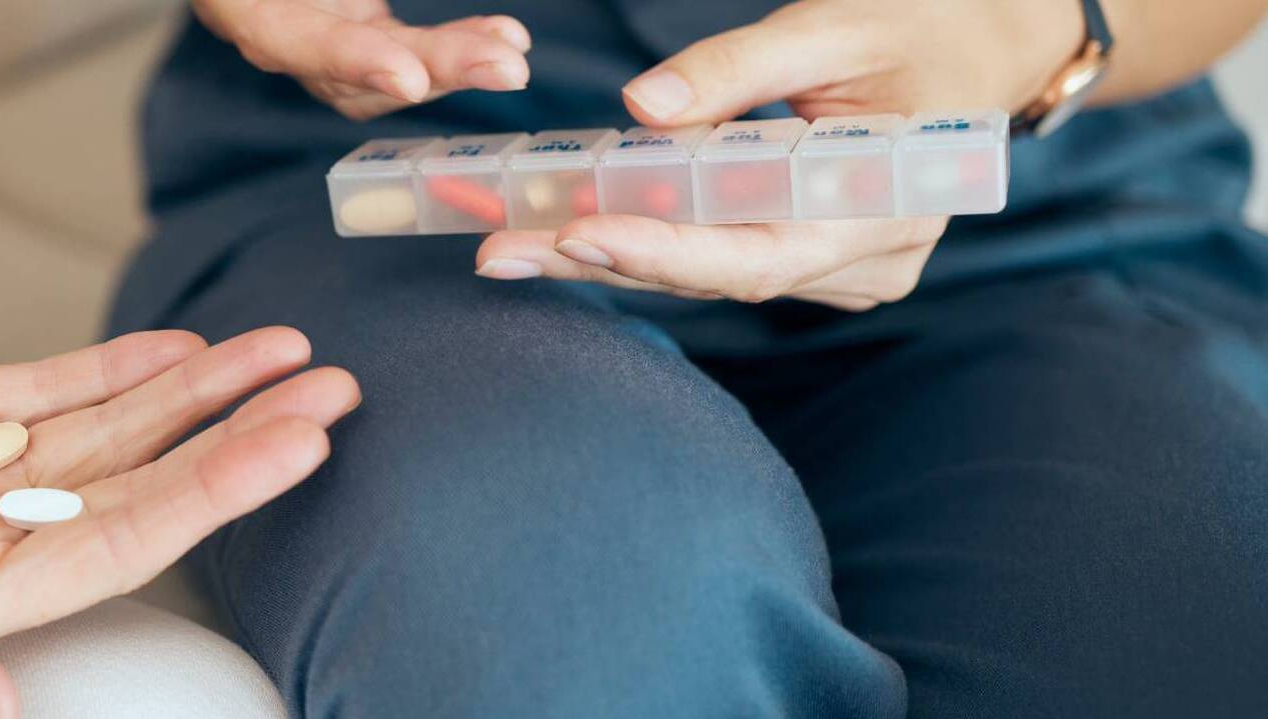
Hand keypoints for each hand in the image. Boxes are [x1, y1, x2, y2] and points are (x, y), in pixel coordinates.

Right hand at [0, 328, 358, 717]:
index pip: (121, 538)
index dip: (216, 488)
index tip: (298, 441)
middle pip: (138, 479)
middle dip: (235, 433)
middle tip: (328, 383)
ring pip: (104, 430)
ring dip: (191, 391)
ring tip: (277, 352)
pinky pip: (42, 390)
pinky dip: (111, 366)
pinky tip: (175, 347)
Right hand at [193, 0, 532, 119]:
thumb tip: (377, 8)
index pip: (277, 37)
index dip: (343, 59)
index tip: (407, 79)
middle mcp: (262, 22)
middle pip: (343, 71)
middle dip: (430, 68)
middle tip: (503, 66)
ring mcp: (307, 29)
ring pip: (374, 78)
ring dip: (450, 68)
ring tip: (512, 56)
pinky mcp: (346, 26)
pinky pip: (397, 52)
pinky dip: (448, 50)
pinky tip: (504, 41)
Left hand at [475, 0, 1084, 309]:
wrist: (984, 51)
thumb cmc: (918, 26)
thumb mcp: (832, 24)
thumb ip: (736, 69)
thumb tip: (639, 109)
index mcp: (884, 206)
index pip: (754, 255)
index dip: (659, 252)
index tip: (571, 233)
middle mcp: (865, 262)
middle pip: (712, 276)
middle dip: (599, 261)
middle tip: (493, 253)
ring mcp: (842, 272)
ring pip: (708, 273)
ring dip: (609, 254)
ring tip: (507, 237)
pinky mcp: (814, 263)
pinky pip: (720, 257)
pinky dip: (648, 239)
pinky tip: (567, 225)